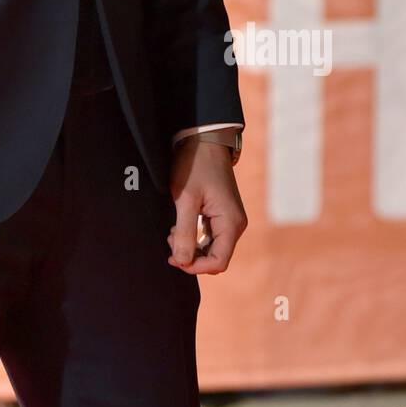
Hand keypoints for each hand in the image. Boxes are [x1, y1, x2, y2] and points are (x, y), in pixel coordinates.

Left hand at [167, 138, 246, 274]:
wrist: (204, 141)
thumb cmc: (195, 166)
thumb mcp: (186, 199)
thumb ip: (185, 232)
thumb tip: (183, 262)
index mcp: (231, 223)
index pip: (218, 262)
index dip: (195, 266)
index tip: (173, 257)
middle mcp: (235, 225)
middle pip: (215, 257)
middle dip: (191, 256)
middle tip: (170, 240)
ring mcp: (230, 220)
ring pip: (212, 248)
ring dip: (191, 247)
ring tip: (172, 232)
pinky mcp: (222, 215)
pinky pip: (210, 237)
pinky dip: (195, 237)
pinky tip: (179, 227)